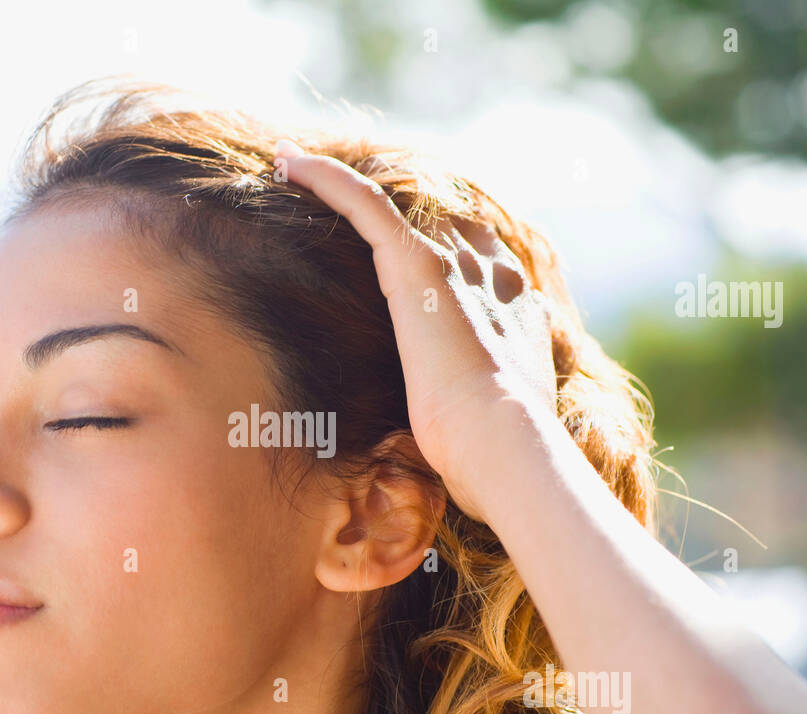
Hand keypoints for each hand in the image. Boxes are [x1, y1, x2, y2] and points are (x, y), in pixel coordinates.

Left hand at [273, 139, 557, 517]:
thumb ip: (477, 417)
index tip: (413, 251)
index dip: (450, 250)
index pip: (484, 262)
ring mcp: (457, 266)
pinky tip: (288, 162)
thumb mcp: (494, 431)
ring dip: (345, 183)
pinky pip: (364, 203)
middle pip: (444, 221)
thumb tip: (458, 450)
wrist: (508, 446)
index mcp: (519, 312)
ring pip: (396, 203)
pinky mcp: (418, 264)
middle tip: (350, 202)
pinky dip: (325, 179)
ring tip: (296, 169)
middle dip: (401, 207)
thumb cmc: (498, 459)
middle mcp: (494, 275)